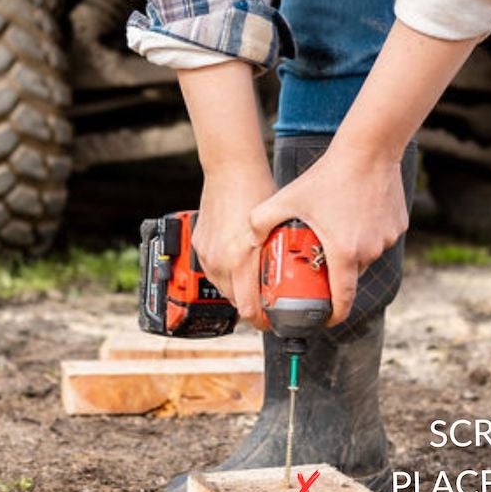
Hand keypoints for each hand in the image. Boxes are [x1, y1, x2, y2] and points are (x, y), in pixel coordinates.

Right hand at [195, 166, 276, 327]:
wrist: (229, 169)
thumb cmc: (256, 191)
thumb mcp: (276, 229)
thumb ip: (277, 258)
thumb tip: (291, 279)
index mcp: (241, 260)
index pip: (248, 308)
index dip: (262, 321)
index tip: (272, 322)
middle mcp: (220, 261)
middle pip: (235, 301)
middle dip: (252, 305)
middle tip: (269, 303)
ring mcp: (207, 254)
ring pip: (223, 287)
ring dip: (238, 289)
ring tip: (255, 285)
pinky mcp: (199, 245)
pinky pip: (212, 270)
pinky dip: (226, 272)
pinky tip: (239, 265)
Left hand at [248, 142, 406, 325]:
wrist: (370, 149)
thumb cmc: (329, 175)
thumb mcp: (288, 197)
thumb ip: (261, 220)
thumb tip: (247, 238)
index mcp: (343, 252)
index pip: (342, 299)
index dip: (333, 315)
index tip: (324, 319)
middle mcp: (369, 251)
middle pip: (350, 275)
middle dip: (334, 274)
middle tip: (318, 261)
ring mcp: (387, 239)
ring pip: (365, 256)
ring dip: (350, 252)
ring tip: (335, 230)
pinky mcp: (398, 226)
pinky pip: (380, 239)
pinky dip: (366, 235)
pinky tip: (354, 215)